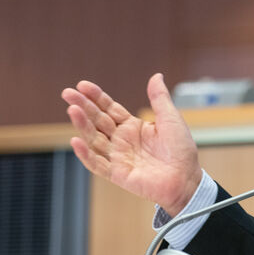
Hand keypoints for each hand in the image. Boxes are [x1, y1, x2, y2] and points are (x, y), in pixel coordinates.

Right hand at [61, 73, 200, 216]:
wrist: (186, 178)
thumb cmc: (181, 150)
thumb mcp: (170, 118)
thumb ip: (159, 98)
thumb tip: (156, 76)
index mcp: (132, 126)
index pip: (109, 109)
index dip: (96, 97)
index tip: (82, 85)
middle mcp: (121, 140)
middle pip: (97, 121)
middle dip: (83, 106)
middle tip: (67, 93)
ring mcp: (118, 157)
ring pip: (94, 139)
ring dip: (82, 125)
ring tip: (73, 110)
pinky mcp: (117, 174)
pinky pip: (97, 164)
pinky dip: (86, 154)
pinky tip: (76, 141)